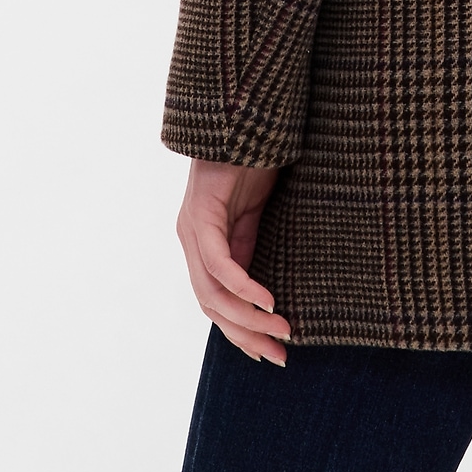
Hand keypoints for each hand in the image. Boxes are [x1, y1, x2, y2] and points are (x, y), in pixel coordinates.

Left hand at [176, 159, 291, 364]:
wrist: (242, 117)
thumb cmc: (253, 159)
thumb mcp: (257, 213)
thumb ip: (252, 246)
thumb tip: (269, 291)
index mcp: (204, 244)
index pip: (217, 303)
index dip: (241, 332)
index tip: (271, 353)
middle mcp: (191, 241)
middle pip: (212, 307)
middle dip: (246, 335)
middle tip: (280, 354)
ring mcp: (192, 228)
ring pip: (213, 293)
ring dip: (247, 318)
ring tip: (280, 330)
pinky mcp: (201, 214)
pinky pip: (219, 263)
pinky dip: (243, 287)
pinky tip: (267, 301)